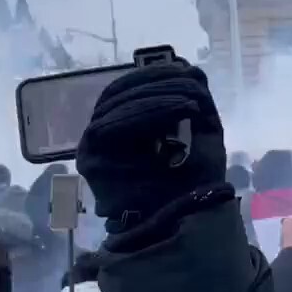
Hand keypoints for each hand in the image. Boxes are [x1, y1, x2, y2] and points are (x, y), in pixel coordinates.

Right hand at [77, 63, 228, 220]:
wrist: (184, 224)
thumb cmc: (192, 183)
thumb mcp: (201, 135)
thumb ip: (192, 100)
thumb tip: (189, 66)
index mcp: (122, 129)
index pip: (124, 90)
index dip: (151, 75)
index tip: (183, 67)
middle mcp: (100, 138)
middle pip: (116, 93)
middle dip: (156, 82)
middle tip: (191, 81)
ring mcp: (91, 150)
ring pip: (113, 106)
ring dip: (157, 97)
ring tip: (192, 99)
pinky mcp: (90, 162)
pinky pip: (110, 127)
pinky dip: (148, 114)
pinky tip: (181, 110)